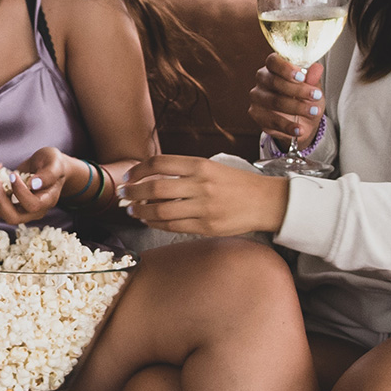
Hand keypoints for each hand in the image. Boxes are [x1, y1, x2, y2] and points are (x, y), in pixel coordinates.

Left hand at [0, 146, 81, 225]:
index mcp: (47, 201)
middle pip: (12, 217)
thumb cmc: (52, 163)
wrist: (46, 166)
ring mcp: (19, 209)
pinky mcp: (8, 204)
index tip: (13, 174)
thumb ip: (48, 174)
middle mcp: (33, 211)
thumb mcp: (54, 163)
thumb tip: (33, 184)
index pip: (32, 205)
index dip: (20, 191)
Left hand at [119, 155, 289, 237]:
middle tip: (123, 195)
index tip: (129, 176)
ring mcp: (204, 208)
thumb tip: (150, 178)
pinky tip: (150, 221)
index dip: (138, 170)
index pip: (160, 163)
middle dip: (133, 192)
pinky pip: (173, 226)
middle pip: (155, 188)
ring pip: (161, 211)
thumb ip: (184, 171)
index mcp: (201, 166)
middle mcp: (201, 185)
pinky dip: (156, 224)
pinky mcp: (206, 227)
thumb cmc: (237, 184)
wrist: (266, 202)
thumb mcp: (212, 168)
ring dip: (141, 212)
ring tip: (133, 210)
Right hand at [250, 54, 324, 146]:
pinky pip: (272, 121)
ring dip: (297, 108)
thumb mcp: (313, 87)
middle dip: (298, 90)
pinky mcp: (257, 115)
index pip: (273, 61)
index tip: (302, 76)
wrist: (302, 121)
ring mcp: (257, 97)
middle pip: (274, 82)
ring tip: (313, 112)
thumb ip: (313, 78)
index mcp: (274, 67)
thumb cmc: (305, 98)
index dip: (286, 68)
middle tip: (315, 96)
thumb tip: (317, 68)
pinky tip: (300, 129)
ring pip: (274, 101)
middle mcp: (262, 79)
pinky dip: (288, 126)